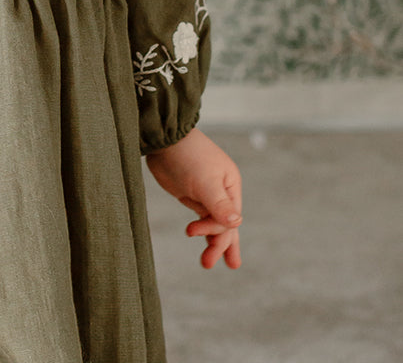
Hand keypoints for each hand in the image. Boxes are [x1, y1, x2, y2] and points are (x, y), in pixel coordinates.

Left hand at [145, 127, 241, 269]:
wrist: (164, 138)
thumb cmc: (187, 156)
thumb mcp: (205, 181)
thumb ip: (219, 204)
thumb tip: (237, 224)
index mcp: (231, 185)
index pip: (229, 218)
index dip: (214, 231)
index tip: (192, 231)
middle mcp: (222, 191)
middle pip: (225, 225)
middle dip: (219, 245)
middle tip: (206, 264)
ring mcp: (207, 193)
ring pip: (215, 223)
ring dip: (212, 242)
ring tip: (207, 263)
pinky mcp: (192, 194)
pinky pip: (203, 217)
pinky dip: (204, 231)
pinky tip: (206, 244)